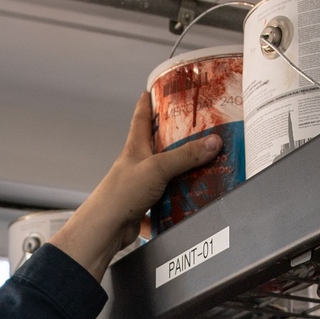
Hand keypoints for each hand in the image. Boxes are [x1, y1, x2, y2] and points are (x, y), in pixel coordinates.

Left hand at [51, 93, 221, 279]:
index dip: (147, 102)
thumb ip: (186, 155)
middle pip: (158, 144)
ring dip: (182, 168)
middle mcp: (137, 164)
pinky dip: (181, 195)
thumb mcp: (157, 168)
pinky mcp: (146, 205)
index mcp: (135, 148)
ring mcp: (141, 185)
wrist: (106, 229)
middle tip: (196, 126)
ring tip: (205, 161)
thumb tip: (213, 142)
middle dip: (175, 136)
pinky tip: (195, 194)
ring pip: (166, 172)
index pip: (141, 118)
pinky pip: (168, 196)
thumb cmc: (120, 194)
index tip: (154, 90)